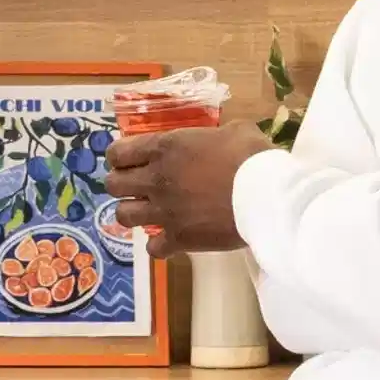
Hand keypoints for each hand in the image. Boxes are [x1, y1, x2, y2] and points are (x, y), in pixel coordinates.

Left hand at [101, 118, 277, 254]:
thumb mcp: (233, 131)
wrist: (266, 196)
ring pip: (123, 216)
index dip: (119, 157)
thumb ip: (214, 136)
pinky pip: (152, 248)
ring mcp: (163, 212)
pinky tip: (170, 240)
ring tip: (149, 212)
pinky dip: (158, 245)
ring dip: (133, 213)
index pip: (118, 153)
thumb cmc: (251, 157)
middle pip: (113, 185)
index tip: (128, 161)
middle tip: (136, 186)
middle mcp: (155, 180)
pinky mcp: (178, 239)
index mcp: (164, 149)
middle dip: (120, 185)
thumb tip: (220, 141)